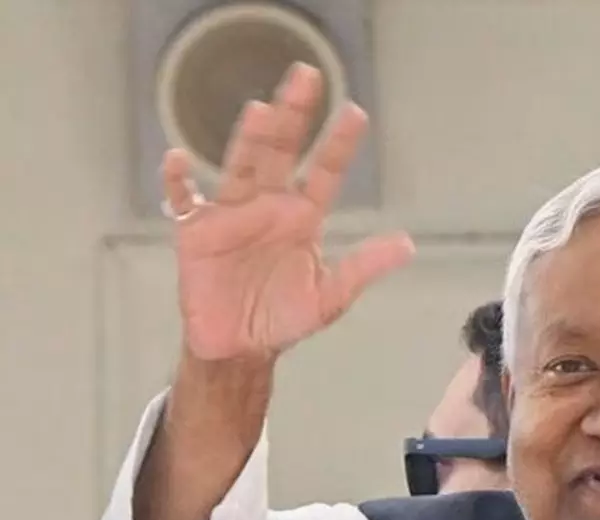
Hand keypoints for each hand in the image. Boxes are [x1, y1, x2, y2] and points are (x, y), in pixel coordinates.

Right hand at [161, 63, 414, 361]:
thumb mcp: (331, 297)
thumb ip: (363, 268)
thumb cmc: (284, 318)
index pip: (325, 171)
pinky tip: (178, 160)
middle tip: (306, 77)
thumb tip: (407, 245)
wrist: (241, 347)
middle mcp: (269, 204)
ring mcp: (231, 214)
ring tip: (262, 112)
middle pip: (281, 152)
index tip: (356, 113)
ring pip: (241, 166)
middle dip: (293, 116)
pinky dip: (178, 181)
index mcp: (302, 215)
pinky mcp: (196, 231)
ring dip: (249, 140)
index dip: (339, 144)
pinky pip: (184, 201)